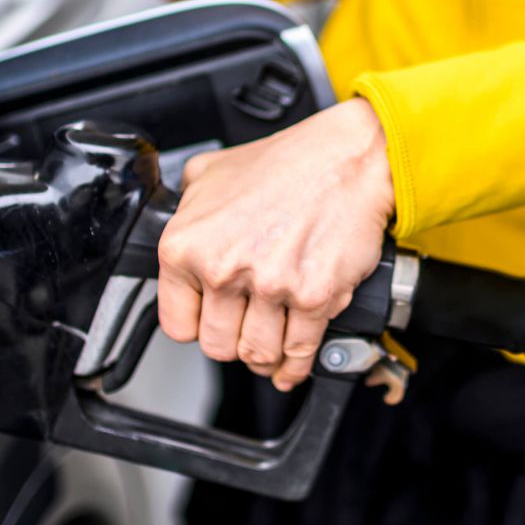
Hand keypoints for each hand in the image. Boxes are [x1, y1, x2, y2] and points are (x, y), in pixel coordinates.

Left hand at [157, 100, 394, 390]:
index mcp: (187, 245)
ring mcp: (270, 285)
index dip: (197, 326)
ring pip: (258, 354)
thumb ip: (185, 209)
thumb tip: (184, 234)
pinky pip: (299, 351)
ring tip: (270, 347)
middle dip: (234, 343)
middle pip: (218, 346)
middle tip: (246, 330)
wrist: (347, 159)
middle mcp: (223, 268)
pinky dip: (296, 365)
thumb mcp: (209, 173)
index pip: (178, 324)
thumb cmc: (286, 163)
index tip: (210, 322)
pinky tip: (292, 364)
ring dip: (265, 357)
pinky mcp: (313, 297)